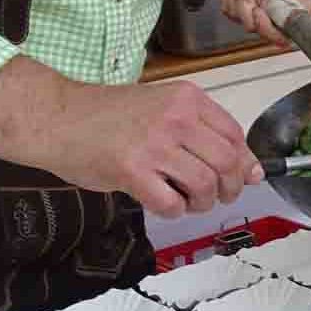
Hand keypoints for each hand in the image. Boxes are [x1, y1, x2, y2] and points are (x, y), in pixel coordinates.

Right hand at [49, 80, 262, 218]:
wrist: (58, 117)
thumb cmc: (109, 115)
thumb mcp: (163, 109)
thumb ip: (205, 133)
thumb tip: (252, 171)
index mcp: (188, 99)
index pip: (235, 135)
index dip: (242, 164)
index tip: (239, 178)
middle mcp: (176, 118)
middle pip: (226, 163)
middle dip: (228, 188)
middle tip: (216, 197)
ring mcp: (154, 145)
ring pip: (204, 185)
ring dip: (201, 203)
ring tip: (188, 201)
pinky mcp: (132, 171)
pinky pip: (171, 203)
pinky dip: (174, 211)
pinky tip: (164, 204)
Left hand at [217, 0, 310, 46]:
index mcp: (298, 6)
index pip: (285, 35)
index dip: (268, 28)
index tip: (258, 10)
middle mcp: (280, 13)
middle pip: (256, 26)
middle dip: (244, 1)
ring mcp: (260, 10)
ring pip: (237, 16)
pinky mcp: (243, 6)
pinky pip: (227, 7)